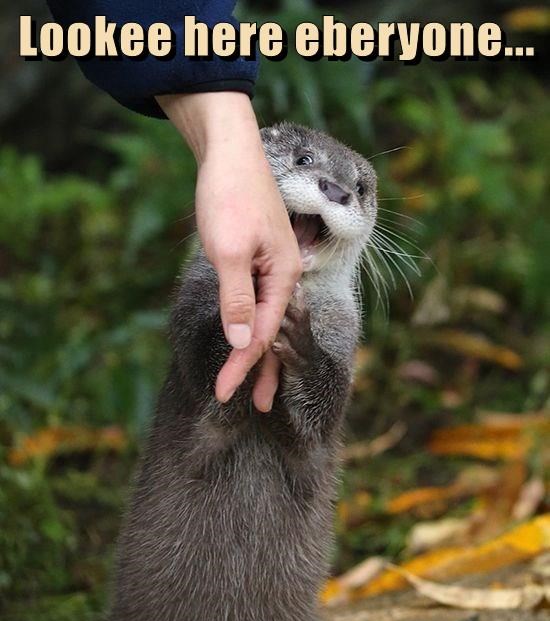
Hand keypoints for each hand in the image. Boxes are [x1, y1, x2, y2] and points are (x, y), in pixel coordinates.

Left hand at [156, 92, 301, 410]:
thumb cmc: (229, 195)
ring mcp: (274, 267)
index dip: (242, 366)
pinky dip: (253, 326)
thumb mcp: (228, 251)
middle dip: (261, 370)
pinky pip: (260, 302)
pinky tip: (250, 336)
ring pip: (268, 320)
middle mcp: (285, 275)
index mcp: (284, 276)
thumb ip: (237, 300)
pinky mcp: (260, 258)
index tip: (224, 395)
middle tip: (256, 407)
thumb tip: (246, 344)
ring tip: (256, 386)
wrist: (228, 149)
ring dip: (259, 353)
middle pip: (274, 333)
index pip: (264, 334)